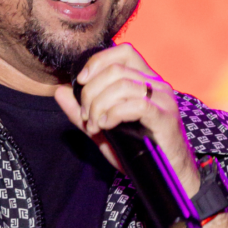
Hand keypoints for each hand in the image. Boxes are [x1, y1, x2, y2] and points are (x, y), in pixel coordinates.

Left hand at [53, 43, 200, 194]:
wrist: (168, 175)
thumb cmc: (140, 150)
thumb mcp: (103, 128)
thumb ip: (81, 110)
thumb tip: (59, 91)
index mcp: (145, 80)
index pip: (122, 52)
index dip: (98, 61)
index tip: (80, 81)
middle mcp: (156, 84)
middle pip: (116, 70)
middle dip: (91, 92)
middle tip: (85, 116)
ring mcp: (163, 99)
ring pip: (122, 86)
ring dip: (99, 105)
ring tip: (94, 125)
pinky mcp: (165, 117)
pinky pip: (135, 105)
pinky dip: (114, 114)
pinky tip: (106, 126)